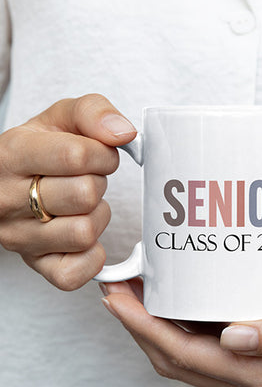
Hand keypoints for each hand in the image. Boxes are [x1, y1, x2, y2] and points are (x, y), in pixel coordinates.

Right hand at [0, 94, 136, 289]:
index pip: (76, 157)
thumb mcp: (63, 118)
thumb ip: (94, 113)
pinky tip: (85, 235)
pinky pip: (76, 273)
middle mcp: (6, 199)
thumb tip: (124, 133)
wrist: (16, 180)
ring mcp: (18, 237)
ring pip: (84, 233)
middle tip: (87, 180)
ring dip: (97, 217)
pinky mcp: (36, 265)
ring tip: (82, 206)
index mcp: (12, 154)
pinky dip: (92, 255)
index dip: (104, 155)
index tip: (101, 155)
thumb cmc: (44, 149)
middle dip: (98, 183)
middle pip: (85, 195)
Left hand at [100, 263, 261, 386]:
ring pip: (183, 353)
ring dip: (151, 325)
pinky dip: (175, 324)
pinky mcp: (253, 350)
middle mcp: (250, 378)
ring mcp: (250, 367)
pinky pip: (201, 343)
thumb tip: (233, 339)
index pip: (185, 357)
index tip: (118, 297)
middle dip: (137, 326)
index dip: (145, 329)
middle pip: (175, 358)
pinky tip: (169, 298)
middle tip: (115, 289)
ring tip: (132, 291)